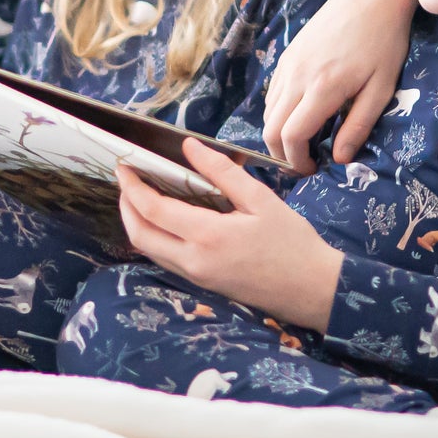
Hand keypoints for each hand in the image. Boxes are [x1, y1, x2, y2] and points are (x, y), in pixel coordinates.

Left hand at [116, 139, 342, 332]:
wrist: (312, 290)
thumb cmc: (292, 242)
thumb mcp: (261, 200)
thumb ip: (222, 172)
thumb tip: (190, 147)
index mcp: (208, 237)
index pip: (153, 210)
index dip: (132, 186)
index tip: (125, 165)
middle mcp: (193, 260)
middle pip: (140, 234)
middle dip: (126, 206)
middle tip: (127, 179)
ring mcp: (196, 276)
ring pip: (149, 250)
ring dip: (137, 222)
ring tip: (141, 194)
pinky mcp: (202, 284)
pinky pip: (165, 259)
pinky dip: (155, 236)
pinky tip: (165, 218)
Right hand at [262, 0, 416, 171]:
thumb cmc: (384, 41)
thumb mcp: (381, 88)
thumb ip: (358, 126)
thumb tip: (339, 158)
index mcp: (322, 88)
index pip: (291, 137)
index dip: (297, 161)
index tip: (313, 170)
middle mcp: (297, 76)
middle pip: (270, 128)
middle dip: (282, 154)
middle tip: (305, 162)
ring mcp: (289, 63)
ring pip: (268, 111)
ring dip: (280, 132)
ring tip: (307, 140)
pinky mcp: (288, 54)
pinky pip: (273, 92)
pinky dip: (280, 111)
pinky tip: (303, 113)